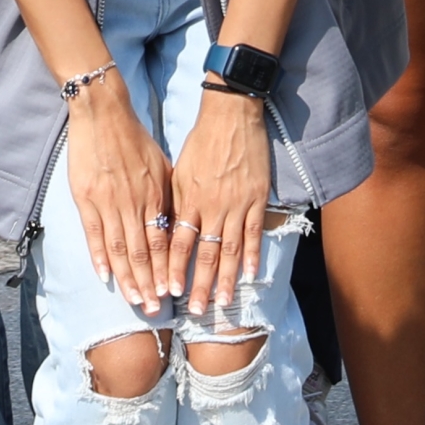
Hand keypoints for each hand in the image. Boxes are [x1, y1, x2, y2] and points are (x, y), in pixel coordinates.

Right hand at [63, 84, 175, 313]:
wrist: (102, 112)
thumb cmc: (134, 138)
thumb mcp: (160, 164)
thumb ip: (167, 195)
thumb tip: (176, 223)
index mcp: (152, 195)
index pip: (162, 240)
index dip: (166, 268)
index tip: (172, 292)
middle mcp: (132, 203)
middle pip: (141, 252)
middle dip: (149, 283)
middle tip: (153, 309)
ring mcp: (107, 202)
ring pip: (119, 249)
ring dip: (127, 278)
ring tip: (134, 301)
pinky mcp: (85, 198)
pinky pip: (93, 234)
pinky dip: (99, 257)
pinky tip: (105, 277)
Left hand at [166, 86, 271, 312]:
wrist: (231, 114)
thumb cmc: (201, 141)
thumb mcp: (180, 169)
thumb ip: (176, 202)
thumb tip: (169, 229)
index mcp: (188, 198)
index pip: (178, 242)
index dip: (173, 269)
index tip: (168, 292)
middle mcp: (211, 206)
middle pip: (203, 252)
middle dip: (198, 284)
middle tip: (195, 310)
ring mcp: (236, 203)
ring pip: (229, 248)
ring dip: (224, 278)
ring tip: (221, 303)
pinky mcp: (256, 198)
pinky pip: (253, 232)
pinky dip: (252, 255)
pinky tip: (249, 275)